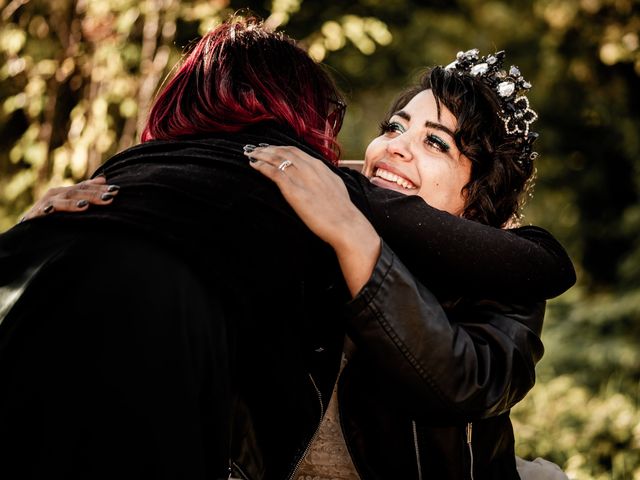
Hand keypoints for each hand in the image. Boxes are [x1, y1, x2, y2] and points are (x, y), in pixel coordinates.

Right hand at [20, 176, 119, 221]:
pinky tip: (53, 212)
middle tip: (110, 196)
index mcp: (67, 192)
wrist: (29, 229)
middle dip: (94, 194)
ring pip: (63, 200)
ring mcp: (47, 203)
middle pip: (78, 192)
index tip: (117, 190)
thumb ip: (86, 192)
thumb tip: (104, 178)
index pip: (85, 187)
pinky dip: (50, 211)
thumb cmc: (53, 216)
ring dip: (74, 202)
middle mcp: (57, 194)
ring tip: (86, 206)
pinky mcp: (36, 214)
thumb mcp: (71, 203)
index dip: (100, 188)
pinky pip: (45, 212)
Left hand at [245, 144, 380, 295]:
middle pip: (284, 151)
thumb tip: (321, 180)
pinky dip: (261, 166)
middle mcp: (310, 167)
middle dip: (268, 149)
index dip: (281, 149)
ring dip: (261, 154)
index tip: (271, 149)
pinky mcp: (293, 190)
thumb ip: (325, 180)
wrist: (346, 224)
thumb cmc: (342, 212)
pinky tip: (253, 165)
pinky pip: (273, 172)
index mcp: (320, 166)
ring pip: (276, 158)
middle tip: (256, 149)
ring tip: (250, 154)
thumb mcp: (335, 188)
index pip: (296, 151)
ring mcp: (301, 177)